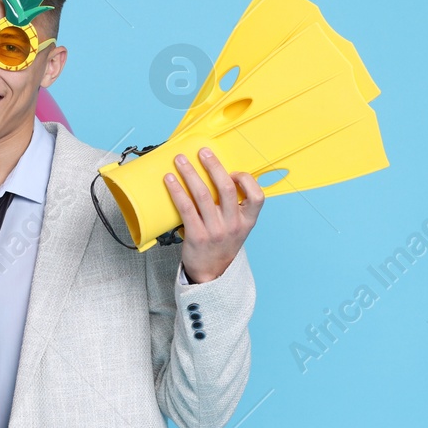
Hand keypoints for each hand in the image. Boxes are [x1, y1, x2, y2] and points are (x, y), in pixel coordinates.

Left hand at [163, 147, 263, 283]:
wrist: (211, 275)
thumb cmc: (222, 245)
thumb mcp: (238, 228)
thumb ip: (234, 207)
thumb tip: (218, 175)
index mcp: (248, 221)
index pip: (257, 196)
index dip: (246, 180)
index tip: (233, 172)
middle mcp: (234, 225)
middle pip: (227, 188)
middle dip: (214, 166)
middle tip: (203, 152)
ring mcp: (215, 231)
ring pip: (203, 195)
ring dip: (190, 174)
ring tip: (181, 160)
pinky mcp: (196, 236)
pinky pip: (186, 208)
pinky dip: (177, 191)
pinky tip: (170, 180)